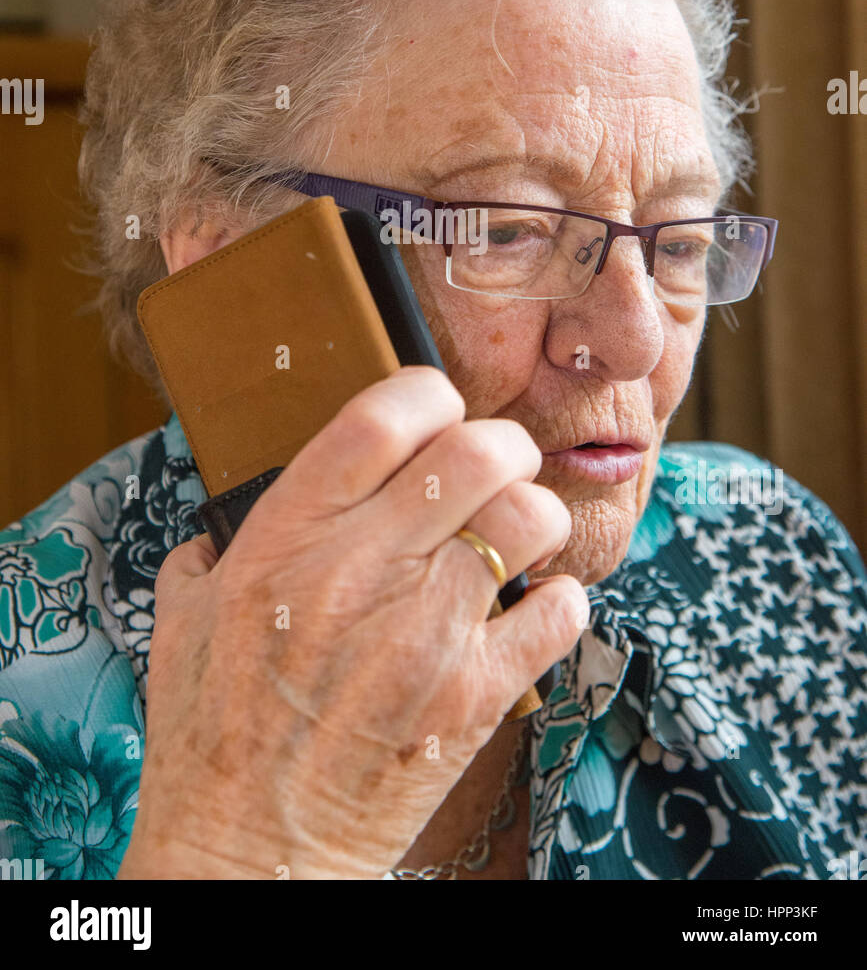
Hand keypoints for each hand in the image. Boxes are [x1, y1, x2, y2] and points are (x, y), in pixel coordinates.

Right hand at [118, 365, 588, 879]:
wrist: (243, 848)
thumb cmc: (209, 733)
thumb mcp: (186, 614)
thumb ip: (221, 543)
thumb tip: (249, 506)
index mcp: (288, 535)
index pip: (382, 414)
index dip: (427, 390)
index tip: (438, 407)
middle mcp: (361, 569)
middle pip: (476, 450)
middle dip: (501, 445)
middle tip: (496, 468)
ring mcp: (423, 633)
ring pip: (528, 517)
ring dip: (534, 516)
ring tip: (518, 536)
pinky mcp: (471, 697)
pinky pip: (559, 612)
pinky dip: (560, 601)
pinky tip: (531, 610)